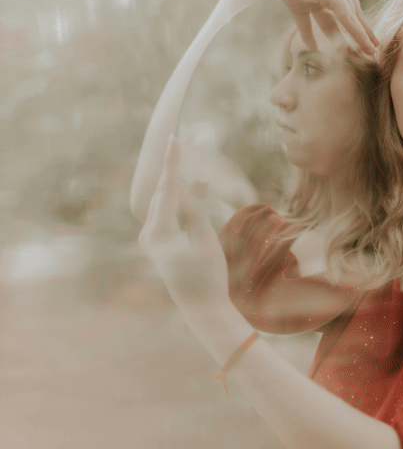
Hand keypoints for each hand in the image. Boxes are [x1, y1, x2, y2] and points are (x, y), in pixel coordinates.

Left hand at [139, 136, 229, 321]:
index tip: (174, 139)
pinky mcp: (159, 242)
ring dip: (177, 183)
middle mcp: (148, 233)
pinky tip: (190, 187)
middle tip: (183, 141)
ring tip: (187, 158)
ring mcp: (151, 238)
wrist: (202, 308)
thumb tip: (198, 180)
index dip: (173, 163)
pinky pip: (167, 213)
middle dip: (174, 169)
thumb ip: (198, 209)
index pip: (167, 190)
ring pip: (164, 202)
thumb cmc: (208, 276)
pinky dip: (178, 200)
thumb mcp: (205, 240)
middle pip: (162, 193)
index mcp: (159, 233)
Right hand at [224, 0, 377, 53]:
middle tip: (372, 48)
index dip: (354, 26)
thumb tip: (314, 47)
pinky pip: (347, 17)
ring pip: (350, 17)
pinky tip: (361, 47)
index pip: (346, 7)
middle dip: (360, 32)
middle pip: (352, 12)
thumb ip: (309, 25)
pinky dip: (355, 33)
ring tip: (369, 52)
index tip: (363, 41)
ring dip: (358, 37)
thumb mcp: (299, 8)